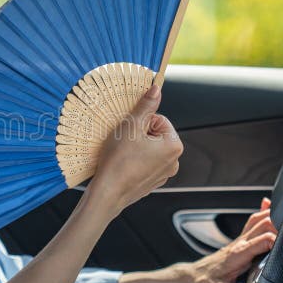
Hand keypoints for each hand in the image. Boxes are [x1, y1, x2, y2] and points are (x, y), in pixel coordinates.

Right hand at [89, 85, 183, 217]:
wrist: (108, 193)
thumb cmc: (118, 161)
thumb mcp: (131, 126)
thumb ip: (146, 106)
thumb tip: (156, 89)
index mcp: (174, 146)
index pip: (159, 119)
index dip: (141, 122)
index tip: (129, 132)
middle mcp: (174, 161)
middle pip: (155, 134)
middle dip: (139, 134)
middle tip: (124, 142)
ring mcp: (164, 174)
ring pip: (149, 148)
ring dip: (136, 146)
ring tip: (123, 154)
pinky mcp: (152, 182)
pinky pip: (145, 162)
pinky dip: (135, 160)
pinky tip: (123, 164)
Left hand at [182, 197, 276, 282]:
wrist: (190, 280)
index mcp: (237, 254)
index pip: (262, 240)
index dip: (277, 240)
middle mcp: (238, 244)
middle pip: (261, 224)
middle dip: (279, 223)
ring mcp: (237, 242)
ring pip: (256, 220)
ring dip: (271, 215)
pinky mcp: (237, 244)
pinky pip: (251, 225)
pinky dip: (260, 213)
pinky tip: (266, 205)